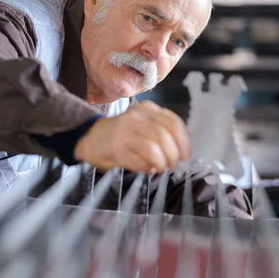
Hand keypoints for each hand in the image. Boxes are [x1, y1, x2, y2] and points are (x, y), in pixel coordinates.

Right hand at [74, 100, 190, 172]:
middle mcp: (137, 116)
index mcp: (148, 109)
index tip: (185, 155)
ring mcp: (125, 131)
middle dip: (173, 155)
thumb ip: (163, 132)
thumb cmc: (125, 135)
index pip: (173, 122)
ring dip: (162, 162)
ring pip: (154, 148)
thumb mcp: (144, 125)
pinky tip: (148, 169)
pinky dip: (148, 167)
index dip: (184, 141)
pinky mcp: (116, 148)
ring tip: (161, 168)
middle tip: (172, 165)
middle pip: (165, 136)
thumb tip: (182, 152)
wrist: (93, 139)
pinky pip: (140, 160)